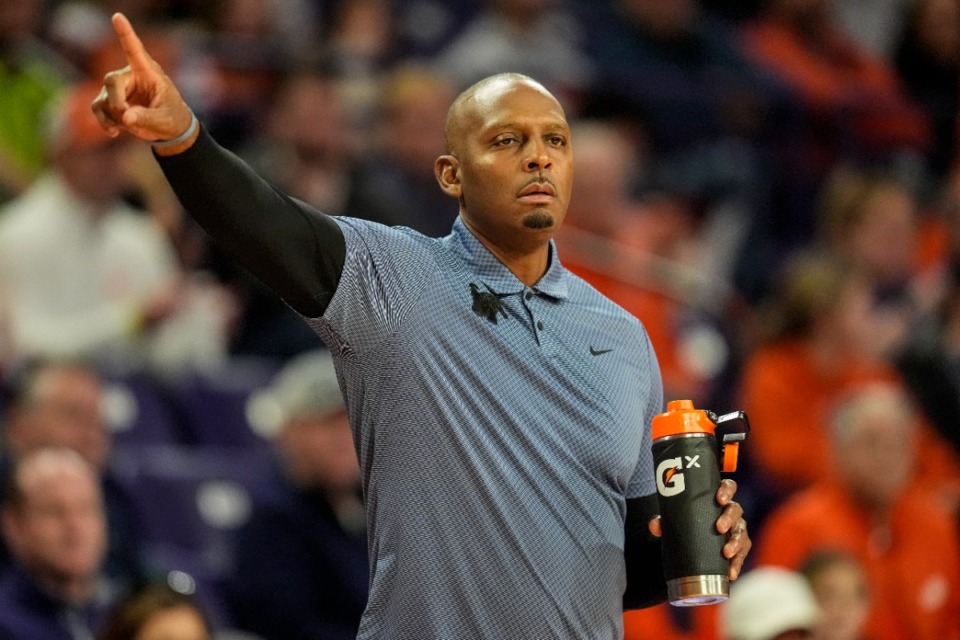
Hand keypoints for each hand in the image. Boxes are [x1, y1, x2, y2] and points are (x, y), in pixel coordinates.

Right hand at [91, 13, 194, 150]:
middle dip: (116, 102)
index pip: (134, 50)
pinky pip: (98, 108)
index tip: (118, 16)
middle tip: (126, 118)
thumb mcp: (164, 120)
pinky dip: (104, 122)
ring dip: (112, 116)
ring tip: (127, 126)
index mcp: (148, 72)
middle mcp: (130, 77)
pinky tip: (115, 132)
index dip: (125, 33)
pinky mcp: (111, 102)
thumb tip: (125, 117)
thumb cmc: (172, 118)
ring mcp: (119, 89)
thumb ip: (147, 118)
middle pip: (111, 81)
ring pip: (103, 99)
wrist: (169, 130)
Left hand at [647, 478, 750, 579]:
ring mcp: (736, 529)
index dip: (727, 490)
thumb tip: (655, 525)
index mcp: (717, 499)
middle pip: (736, 510)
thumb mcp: (675, 521)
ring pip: (741, 532)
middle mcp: (730, 512)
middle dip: (729, 518)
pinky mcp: (739, 548)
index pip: (728, 487)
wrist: (692, 544)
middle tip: (719, 527)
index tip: (720, 499)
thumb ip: (664, 521)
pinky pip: (742, 554)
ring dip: (736, 542)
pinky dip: (737, 564)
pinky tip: (731, 573)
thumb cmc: (687, 523)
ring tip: (726, 553)